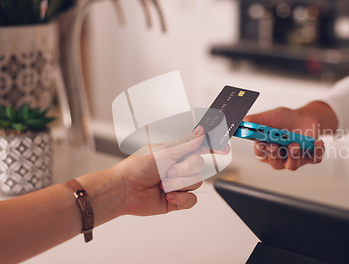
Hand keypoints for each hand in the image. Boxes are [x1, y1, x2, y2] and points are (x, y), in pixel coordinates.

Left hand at [85, 127, 216, 221]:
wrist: (124, 190)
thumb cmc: (137, 167)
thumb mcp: (164, 151)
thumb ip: (187, 143)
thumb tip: (202, 132)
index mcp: (175, 152)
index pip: (199, 147)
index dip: (212, 147)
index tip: (224, 148)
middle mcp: (178, 167)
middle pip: (199, 166)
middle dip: (186, 168)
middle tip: (170, 170)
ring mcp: (177, 184)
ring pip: (196, 183)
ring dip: (180, 183)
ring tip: (163, 183)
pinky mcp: (176, 201)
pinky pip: (192, 200)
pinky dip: (181, 198)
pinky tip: (168, 196)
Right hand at [243, 101, 336, 170]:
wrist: (304, 117)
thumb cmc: (285, 119)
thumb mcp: (269, 116)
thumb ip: (255, 120)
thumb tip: (243, 122)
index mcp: (267, 148)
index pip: (260, 154)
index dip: (260, 150)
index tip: (261, 143)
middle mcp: (280, 156)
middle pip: (275, 163)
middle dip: (275, 155)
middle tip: (275, 145)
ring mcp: (295, 158)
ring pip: (292, 165)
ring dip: (293, 156)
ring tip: (294, 145)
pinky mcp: (310, 156)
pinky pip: (314, 159)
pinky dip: (317, 152)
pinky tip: (317, 142)